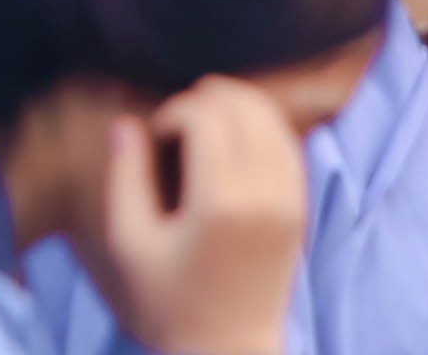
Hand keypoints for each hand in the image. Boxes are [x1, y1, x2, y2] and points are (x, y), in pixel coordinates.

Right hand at [65, 79, 308, 354]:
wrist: (229, 351)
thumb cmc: (171, 302)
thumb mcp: (132, 241)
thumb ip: (126, 176)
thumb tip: (127, 124)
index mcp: (220, 202)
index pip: (205, 115)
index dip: (173, 111)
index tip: (155, 137)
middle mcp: (264, 195)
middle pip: (243, 106)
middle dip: (206, 98)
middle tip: (177, 123)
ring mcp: (289, 202)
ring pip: (271, 119)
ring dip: (236, 107)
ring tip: (204, 125)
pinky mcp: (300, 211)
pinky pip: (288, 145)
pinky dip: (262, 128)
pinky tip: (233, 143)